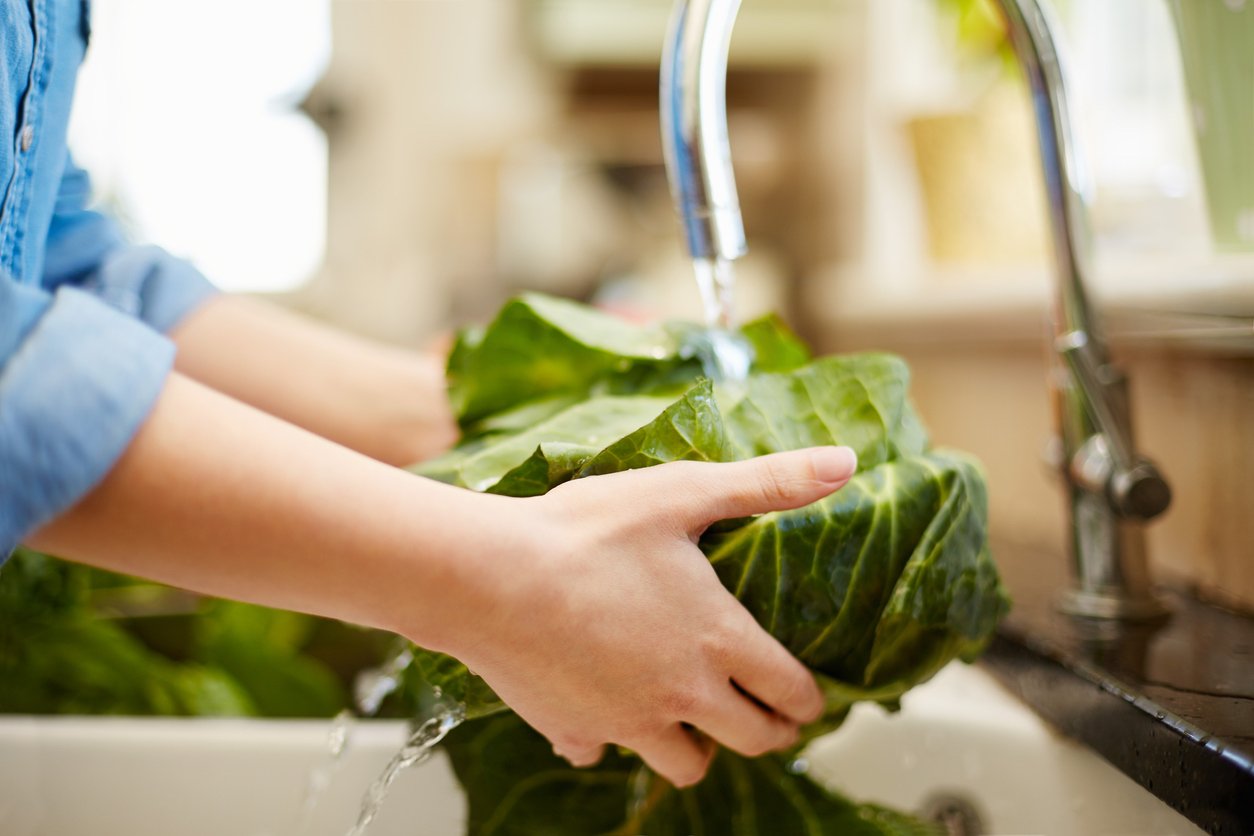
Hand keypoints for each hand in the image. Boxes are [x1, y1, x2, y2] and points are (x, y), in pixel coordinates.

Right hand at [448, 446, 857, 787]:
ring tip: (695, 719)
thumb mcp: (683, 491)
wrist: (487, 578)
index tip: (812, 698)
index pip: (790, 690)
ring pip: (686, 764)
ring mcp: (627, 722)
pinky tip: (602, 713)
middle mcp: (682, 695)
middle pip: (752, 740)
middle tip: (772, 717)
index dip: (811, 698)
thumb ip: (768, 482)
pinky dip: (611, 740)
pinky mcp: (574, 730)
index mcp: (717, 641)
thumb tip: (846, 462)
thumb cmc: (585, 531)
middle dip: (772, 731)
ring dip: (700, 747)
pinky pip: (602, 754)